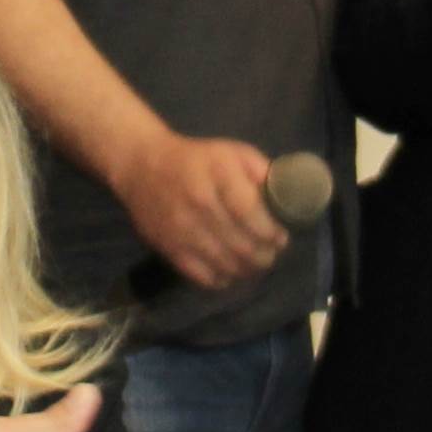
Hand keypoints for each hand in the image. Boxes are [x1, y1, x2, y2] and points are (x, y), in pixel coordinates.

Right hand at [117, 130, 289, 289]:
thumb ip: (262, 172)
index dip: (270, 232)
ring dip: (247, 270)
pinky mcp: (169, 249)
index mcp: (218, 176)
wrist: (141, 166)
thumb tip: (290, 197)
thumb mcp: (233, 152)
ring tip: (254, 263)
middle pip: (242, 245)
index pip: (250, 213)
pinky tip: (230, 271)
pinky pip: (203, 277)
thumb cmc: (197, 159)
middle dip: (264, 255)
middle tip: (271, 253)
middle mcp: (199, 205)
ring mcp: (182, 231)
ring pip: (225, 265)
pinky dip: (222, 279)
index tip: (280, 238)